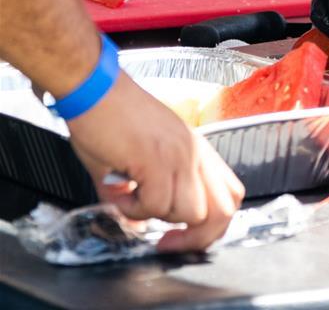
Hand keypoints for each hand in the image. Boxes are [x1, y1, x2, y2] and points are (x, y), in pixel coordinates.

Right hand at [67, 74, 244, 252]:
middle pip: (223, 212)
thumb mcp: (143, 156)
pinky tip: (119, 191)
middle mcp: (197, 154)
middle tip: (164, 241)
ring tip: (131, 197)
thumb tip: (139, 226)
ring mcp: (181, 156)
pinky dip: (134, 210)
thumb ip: (148, 191)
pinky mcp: (157, 160)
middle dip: (196, 238)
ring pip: (190, 213)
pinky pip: (155, 206)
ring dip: (157, 217)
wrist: (95, 89)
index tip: (184, 235)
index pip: (231, 195)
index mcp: (199, 151)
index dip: (214, 225)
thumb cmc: (113, 117)